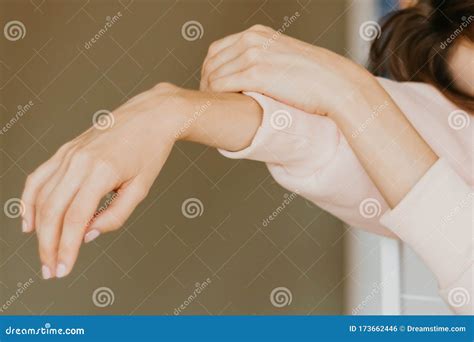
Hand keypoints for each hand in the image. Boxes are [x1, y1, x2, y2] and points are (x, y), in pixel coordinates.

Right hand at [21, 83, 190, 278]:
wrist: (150, 116)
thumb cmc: (150, 150)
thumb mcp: (141, 188)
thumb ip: (116, 215)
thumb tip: (88, 235)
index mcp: (101, 172)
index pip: (75, 219)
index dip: (66, 249)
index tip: (63, 270)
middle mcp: (79, 161)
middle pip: (52, 211)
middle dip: (48, 245)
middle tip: (50, 269)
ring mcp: (69, 153)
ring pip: (41, 196)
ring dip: (38, 228)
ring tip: (42, 251)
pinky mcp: (65, 149)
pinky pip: (39, 176)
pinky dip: (30, 200)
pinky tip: (30, 220)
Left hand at [200, 25, 371, 115]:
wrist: (334, 84)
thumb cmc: (313, 77)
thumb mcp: (283, 56)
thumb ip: (262, 59)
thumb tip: (247, 75)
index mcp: (257, 34)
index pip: (216, 49)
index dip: (209, 70)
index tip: (211, 86)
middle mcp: (252, 40)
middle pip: (211, 61)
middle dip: (205, 81)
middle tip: (209, 100)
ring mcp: (253, 56)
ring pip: (212, 74)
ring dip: (208, 92)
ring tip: (214, 106)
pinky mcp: (256, 75)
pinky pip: (220, 85)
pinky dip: (215, 97)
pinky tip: (221, 106)